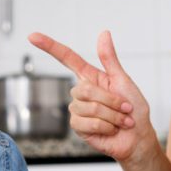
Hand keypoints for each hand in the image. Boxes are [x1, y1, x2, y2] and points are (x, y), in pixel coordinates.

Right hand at [28, 31, 154, 161]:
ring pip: (88, 107)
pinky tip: (111, 129)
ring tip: (120, 120)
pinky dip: (106, 126)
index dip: (49, 46)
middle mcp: (82, 93)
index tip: (33, 36)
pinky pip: (88, 123)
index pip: (67, 58)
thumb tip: (104, 33)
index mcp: (90, 77)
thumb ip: (109, 58)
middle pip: (83, 89)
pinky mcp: (79, 127)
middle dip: (110, 100)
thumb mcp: (123, 80)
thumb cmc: (133, 109)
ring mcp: (78, 110)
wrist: (137, 137)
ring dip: (111, 115)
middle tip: (125, 107)